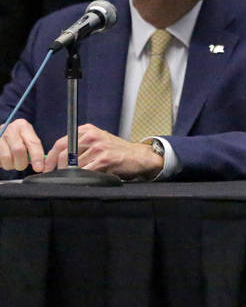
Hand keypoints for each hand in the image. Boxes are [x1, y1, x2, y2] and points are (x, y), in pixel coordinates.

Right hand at [0, 118, 45, 171]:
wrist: (1, 133)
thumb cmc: (18, 138)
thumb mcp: (27, 137)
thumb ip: (34, 149)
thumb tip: (40, 165)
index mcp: (23, 126)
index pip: (33, 143)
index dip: (37, 157)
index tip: (39, 168)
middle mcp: (10, 129)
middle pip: (18, 150)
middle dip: (22, 163)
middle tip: (22, 166)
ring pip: (6, 157)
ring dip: (11, 165)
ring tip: (12, 163)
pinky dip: (3, 164)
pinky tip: (5, 160)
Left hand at [43, 124, 163, 179]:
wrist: (138, 156)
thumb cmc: (116, 150)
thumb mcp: (97, 141)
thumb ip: (79, 145)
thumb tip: (57, 158)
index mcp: (88, 130)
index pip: (61, 143)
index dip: (51, 157)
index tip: (46, 167)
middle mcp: (92, 136)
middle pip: (65, 154)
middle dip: (60, 168)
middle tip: (60, 175)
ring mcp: (98, 147)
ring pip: (74, 165)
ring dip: (74, 174)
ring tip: (81, 175)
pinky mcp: (104, 159)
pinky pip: (86, 171)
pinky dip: (84, 176)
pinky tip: (90, 175)